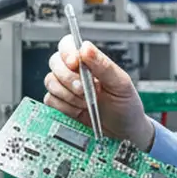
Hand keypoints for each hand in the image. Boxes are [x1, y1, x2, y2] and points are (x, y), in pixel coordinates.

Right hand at [44, 34, 154, 148]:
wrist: (124, 132)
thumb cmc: (125, 105)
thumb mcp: (120, 83)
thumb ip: (103, 65)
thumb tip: (86, 47)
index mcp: (89, 61)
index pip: (68, 45)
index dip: (67, 52)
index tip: (75, 63)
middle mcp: (74, 72)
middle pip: (55, 62)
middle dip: (68, 78)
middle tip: (84, 90)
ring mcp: (65, 88)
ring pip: (50, 82)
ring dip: (68, 94)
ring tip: (86, 103)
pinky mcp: (60, 105)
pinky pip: (50, 101)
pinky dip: (65, 107)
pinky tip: (79, 111)